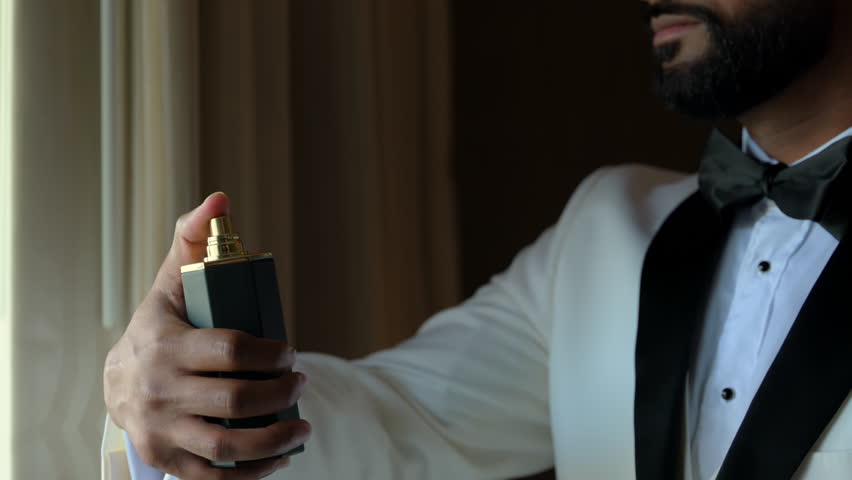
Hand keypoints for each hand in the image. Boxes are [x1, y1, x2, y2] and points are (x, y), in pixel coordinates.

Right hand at [104, 193, 310, 479]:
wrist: (118, 383)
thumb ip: (193, 239)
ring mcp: (162, 431)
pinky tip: (280, 459)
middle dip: (280, 394)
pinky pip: (215, 477)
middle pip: (235, 400)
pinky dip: (253, 474)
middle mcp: (158, 391)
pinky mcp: (168, 460)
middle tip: (299, 382)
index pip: (228, 350)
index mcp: (164, 344)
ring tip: (302, 426)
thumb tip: (220, 198)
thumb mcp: (170, 283)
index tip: (290, 352)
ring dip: (277, 440)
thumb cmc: (160, 327)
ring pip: (228, 444)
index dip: (269, 353)